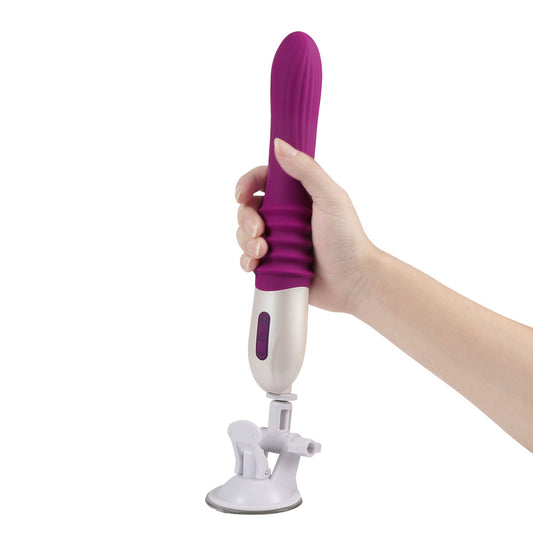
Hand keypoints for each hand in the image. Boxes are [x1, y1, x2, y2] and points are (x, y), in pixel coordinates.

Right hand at [235, 138, 375, 313]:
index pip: (264, 181)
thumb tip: (279, 144)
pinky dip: (247, 260)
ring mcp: (279, 241)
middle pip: (249, 208)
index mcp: (297, 197)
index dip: (247, 184)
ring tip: (263, 251)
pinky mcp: (275, 264)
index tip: (241, 194)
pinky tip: (255, 264)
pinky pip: (249, 259)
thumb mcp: (330, 198)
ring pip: (245, 234)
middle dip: (246, 218)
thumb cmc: (347, 239)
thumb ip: (306, 170)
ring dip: (246, 241)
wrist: (353, 282)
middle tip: (258, 230)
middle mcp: (286, 217)